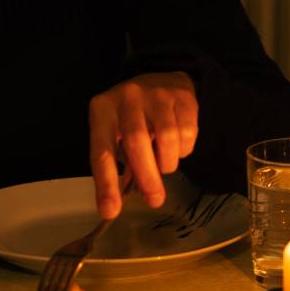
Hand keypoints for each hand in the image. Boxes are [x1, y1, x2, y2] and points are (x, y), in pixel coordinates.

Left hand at [88, 71, 198, 218]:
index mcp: (102, 109)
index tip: (110, 211)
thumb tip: (119, 205)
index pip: (101, 152)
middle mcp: (127, 96)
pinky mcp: (182, 95)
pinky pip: (188, 133)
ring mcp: (156, 93)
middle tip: (155, 200)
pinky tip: (177, 144)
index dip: (106, 184)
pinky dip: (184, 149)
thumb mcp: (116, 134)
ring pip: (168, 138)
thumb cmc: (133, 117)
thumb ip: (119, 164)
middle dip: (147, 177)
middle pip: (137, 142)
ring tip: (164, 163)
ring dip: (168, 162)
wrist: (163, 79)